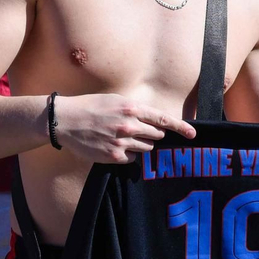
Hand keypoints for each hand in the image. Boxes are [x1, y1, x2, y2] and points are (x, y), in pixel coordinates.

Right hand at [51, 93, 195, 163]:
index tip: (192, 134)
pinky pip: (132, 159)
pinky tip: (113, 146)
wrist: (65, 120)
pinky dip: (127, 154)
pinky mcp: (114, 156)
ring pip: (146, 148)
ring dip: (139, 145)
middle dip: (152, 135)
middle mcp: (129, 125)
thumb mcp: (115, 100)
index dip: (180, 127)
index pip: (163, 119)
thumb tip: (153, 121)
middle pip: (156, 136)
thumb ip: (135, 110)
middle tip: (135, 131)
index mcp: (132, 108)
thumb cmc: (91, 107)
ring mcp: (122, 142)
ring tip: (120, 137)